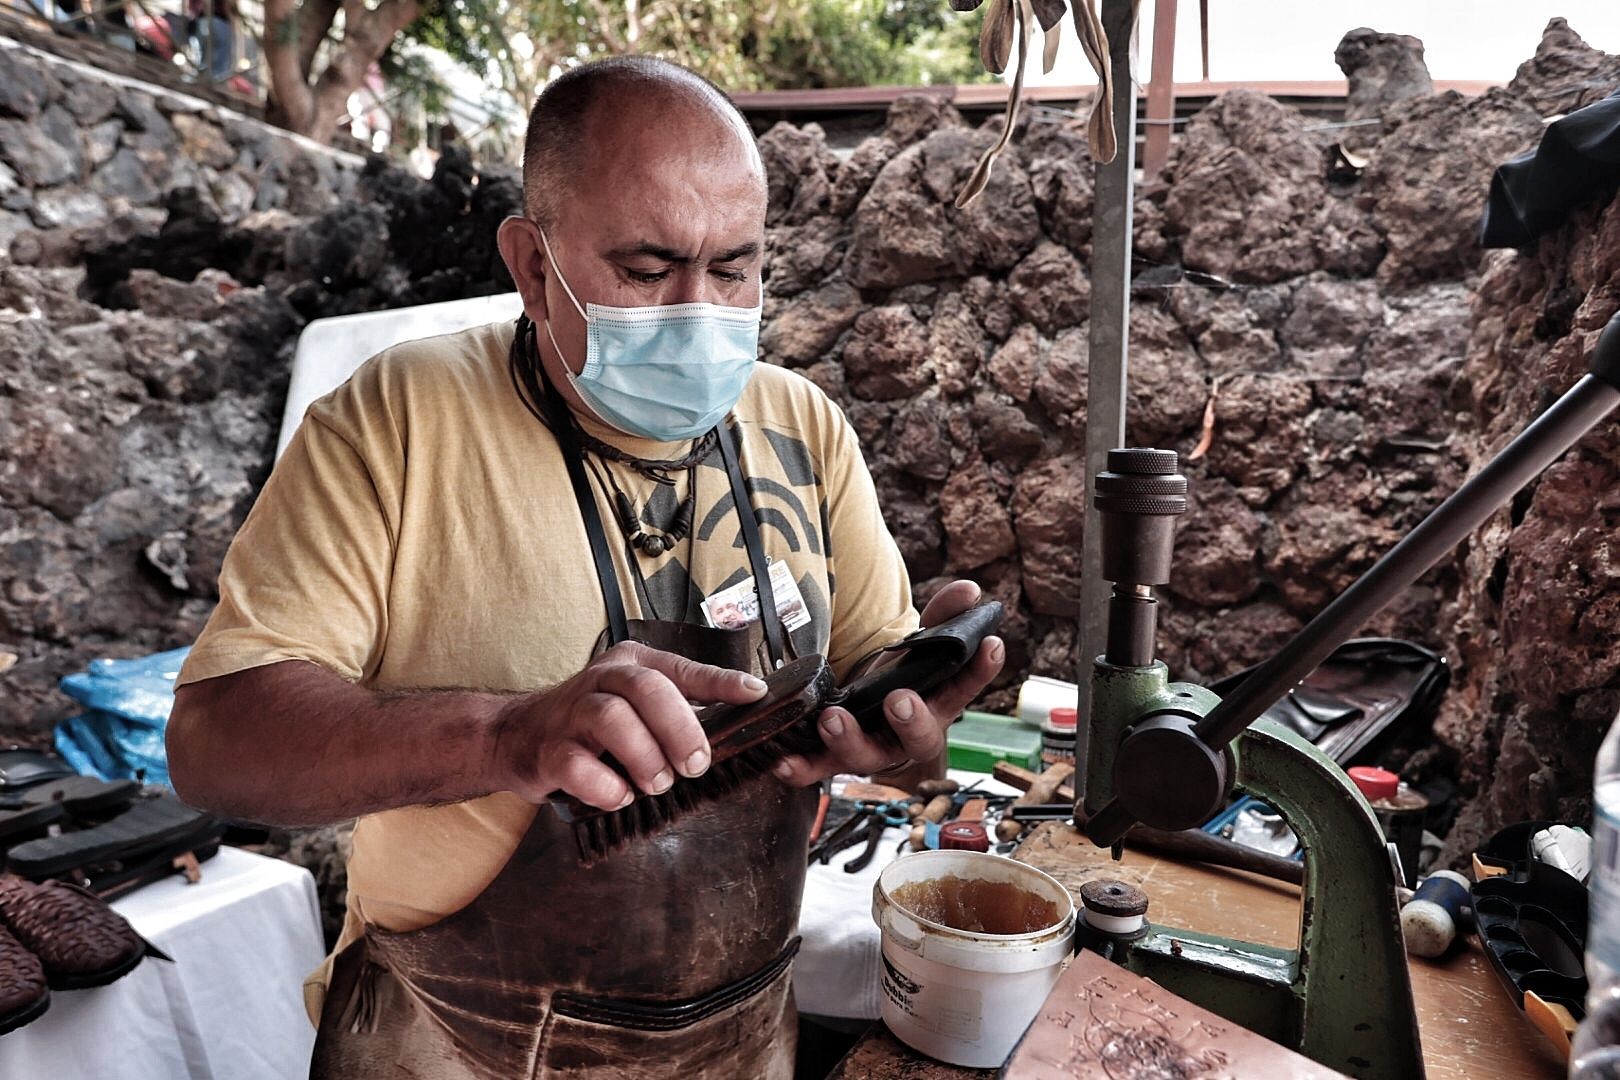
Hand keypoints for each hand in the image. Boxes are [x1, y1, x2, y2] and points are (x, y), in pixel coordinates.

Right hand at [489, 641, 768, 810]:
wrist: (515, 734)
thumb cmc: (591, 722)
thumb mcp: (636, 702)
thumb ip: (683, 703)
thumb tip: (745, 707)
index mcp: (630, 664)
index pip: (681, 669)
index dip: (720, 682)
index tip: (754, 695)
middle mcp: (601, 679)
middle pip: (647, 689)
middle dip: (680, 729)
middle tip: (696, 765)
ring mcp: (571, 713)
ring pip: (612, 720)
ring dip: (644, 757)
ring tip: (657, 783)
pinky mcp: (549, 751)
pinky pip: (578, 766)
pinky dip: (606, 787)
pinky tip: (620, 796)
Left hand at [770, 579, 1003, 786]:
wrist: (868, 720)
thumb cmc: (901, 682)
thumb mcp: (920, 647)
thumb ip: (943, 617)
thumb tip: (970, 591)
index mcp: (936, 705)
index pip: (965, 688)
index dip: (980, 670)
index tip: (991, 644)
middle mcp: (907, 735)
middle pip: (919, 739)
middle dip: (910, 721)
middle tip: (898, 699)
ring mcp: (871, 750)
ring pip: (866, 756)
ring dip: (849, 739)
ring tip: (832, 718)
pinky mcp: (833, 760)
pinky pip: (817, 770)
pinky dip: (801, 769)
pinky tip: (783, 763)